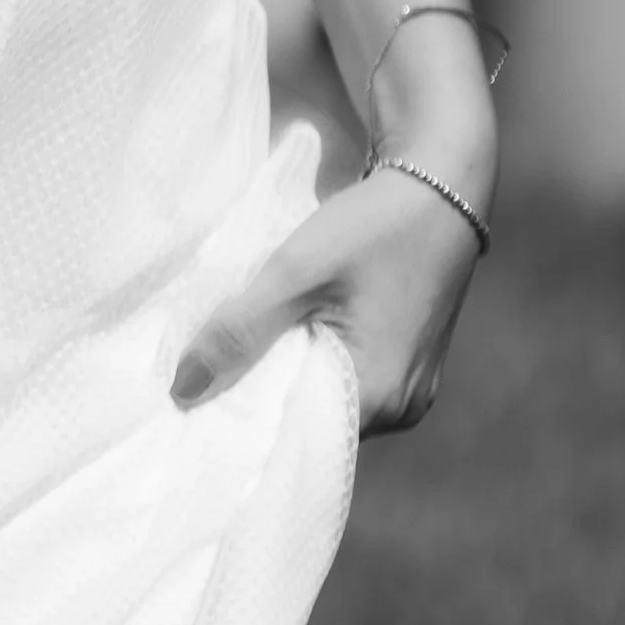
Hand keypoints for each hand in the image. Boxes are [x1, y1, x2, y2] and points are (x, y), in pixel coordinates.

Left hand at [172, 163, 488, 433]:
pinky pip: (352, 382)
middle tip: (206, 381)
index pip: (293, 442)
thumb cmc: (375, 225)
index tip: (194, 414)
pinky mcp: (412, 364)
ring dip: (289, 381)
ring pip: (329, 402)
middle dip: (262, 404)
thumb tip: (181, 390)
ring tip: (242, 358)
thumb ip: (239, 331)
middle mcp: (402, 408)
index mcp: (379, 396)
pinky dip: (317, 366)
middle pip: (311, 426)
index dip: (241, 429)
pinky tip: (286, 341)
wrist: (443, 183)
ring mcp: (412, 389)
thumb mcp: (295, 272)